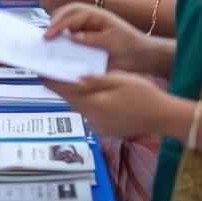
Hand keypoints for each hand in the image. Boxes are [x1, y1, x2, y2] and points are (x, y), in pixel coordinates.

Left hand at [39, 73, 171, 137]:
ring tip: (64, 79)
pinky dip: (84, 102)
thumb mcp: (120, 80)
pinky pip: (88, 113)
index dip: (51, 81)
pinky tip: (86, 92)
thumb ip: (96, 80)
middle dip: (59, 86)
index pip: (66, 92)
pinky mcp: (104, 129)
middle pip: (69, 100)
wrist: (162, 117)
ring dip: (71, 94)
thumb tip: (75, 77)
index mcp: (95, 105)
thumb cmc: (144, 95)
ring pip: (78, 107)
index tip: (39, 71)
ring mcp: (99, 127)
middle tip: (49, 71)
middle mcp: (93, 119)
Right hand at [44, 2, 164, 72]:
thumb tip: (72, 37)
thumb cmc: (129, 44)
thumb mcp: (113, 41)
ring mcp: (84, 29)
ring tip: (46, 47)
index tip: (49, 36)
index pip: (71, 14)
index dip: (58, 25)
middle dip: (53, 26)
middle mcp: (87, 19)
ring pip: (63, 27)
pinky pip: (69, 40)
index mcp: (94, 13)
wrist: (139, 55)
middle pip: (63, 15)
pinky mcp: (83, 41)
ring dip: (55, 34)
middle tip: (44, 41)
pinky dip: (61, 45)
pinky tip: (56, 54)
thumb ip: (93, 39)